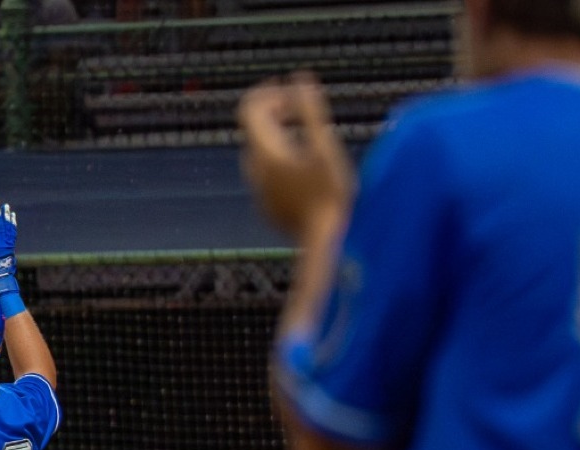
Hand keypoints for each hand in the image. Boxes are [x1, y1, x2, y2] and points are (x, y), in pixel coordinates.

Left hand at [237, 72, 351, 242]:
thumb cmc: (330, 193)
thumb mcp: (325, 145)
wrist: (326, 241)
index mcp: (265, 151)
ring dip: (280, 136)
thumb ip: (311, 110)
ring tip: (308, 135)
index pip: (249, 108)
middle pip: (254, 129)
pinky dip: (282, 159)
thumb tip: (301, 78)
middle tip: (301, 106)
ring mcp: (259, 189)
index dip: (267, 92)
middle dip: (275, 111)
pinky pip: (268, 173)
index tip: (289, 88)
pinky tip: (306, 166)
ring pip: (261, 151)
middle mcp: (254, 169)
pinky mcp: (268, 205)